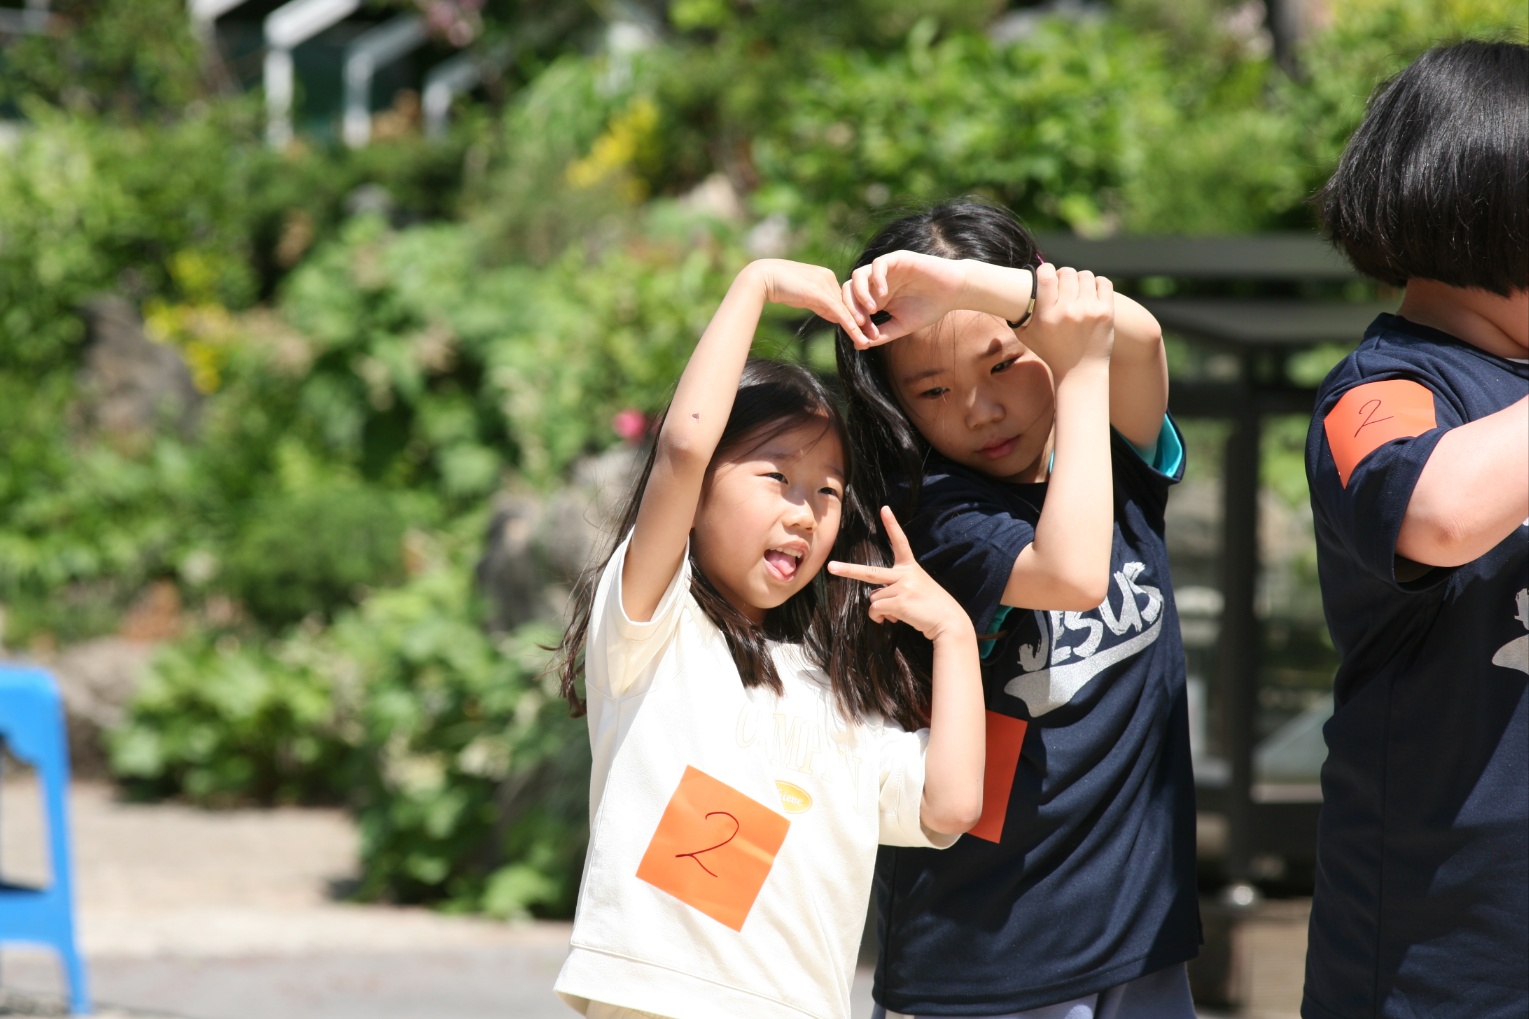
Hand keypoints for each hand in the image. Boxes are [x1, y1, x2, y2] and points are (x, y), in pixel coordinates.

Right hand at [747, 259, 869, 345]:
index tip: (863, 329)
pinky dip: (849, 323)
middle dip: (861, 322)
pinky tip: (858, 334)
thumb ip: (820, 304)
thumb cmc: (778, 287)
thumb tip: (835, 316)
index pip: (843, 300)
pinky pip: (838, 311)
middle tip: (872, 337)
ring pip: (846, 308)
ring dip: (859, 326)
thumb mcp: (804, 296)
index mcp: (825, 277)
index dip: (853, 316)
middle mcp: (828, 278)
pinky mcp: (819, 292)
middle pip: (848, 304)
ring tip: (869, 341)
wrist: (762, 278)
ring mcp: (824, 283)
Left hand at [827, 506, 972, 642]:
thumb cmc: (931, 607)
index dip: (892, 525)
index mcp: (910, 568)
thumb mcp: (916, 590)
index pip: (900, 542)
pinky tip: (895, 619)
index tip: (885, 509)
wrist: (949, 622)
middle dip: (848, 570)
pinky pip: (876, 610)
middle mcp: (905, 574)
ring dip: (881, 610)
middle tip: (830, 567)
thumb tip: (877, 603)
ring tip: (899, 612)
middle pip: (869, 572)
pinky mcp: (899, 603)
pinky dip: (880, 618)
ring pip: (874, 599)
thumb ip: (896, 589)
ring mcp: (902, 588)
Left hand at [841, 251, 971, 347]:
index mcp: (875, 297)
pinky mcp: (897, 259)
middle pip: (849, 289)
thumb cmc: (929, 309)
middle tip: (860, 322)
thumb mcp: (901, 325)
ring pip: (858, 275)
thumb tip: (859, 345)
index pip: (852, 304)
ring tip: (872, 309)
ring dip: (860, 294)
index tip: (862, 335)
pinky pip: (878, 264)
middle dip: (851, 307)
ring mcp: (885, 270)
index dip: (852, 320)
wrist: (953, 292)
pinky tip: (884, 295)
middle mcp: (876, 282)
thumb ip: (881, 334)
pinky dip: (876, 279)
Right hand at [1021, 263, 1113, 379]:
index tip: (1047, 274)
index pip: (1046, 276)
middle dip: (1064, 275)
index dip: (1046, 269)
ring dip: (1080, 280)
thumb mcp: (1026, 335)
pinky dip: (1097, 284)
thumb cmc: (1050, 351)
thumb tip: (1007, 290)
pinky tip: (1091, 293)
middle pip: (1067, 272)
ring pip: (1086, 275)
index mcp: (1047, 316)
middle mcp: (1068, 312)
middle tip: (1063, 284)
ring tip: (1078, 290)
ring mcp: (1089, 311)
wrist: (1081, 372)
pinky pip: (1103, 282)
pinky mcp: (1106, 313)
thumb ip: (1016, 314)